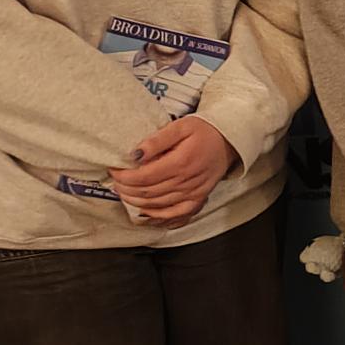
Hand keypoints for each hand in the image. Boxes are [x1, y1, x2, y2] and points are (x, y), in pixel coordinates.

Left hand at [108, 116, 234, 226]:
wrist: (230, 141)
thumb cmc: (204, 131)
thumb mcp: (181, 127)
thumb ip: (157, 140)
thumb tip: (135, 154)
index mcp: (181, 162)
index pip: (143, 177)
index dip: (124, 177)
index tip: (114, 170)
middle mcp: (186, 181)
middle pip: (147, 193)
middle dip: (125, 190)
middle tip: (115, 182)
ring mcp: (193, 193)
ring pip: (156, 205)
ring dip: (135, 202)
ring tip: (124, 193)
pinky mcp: (198, 200)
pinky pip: (175, 214)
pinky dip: (157, 217)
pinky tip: (144, 213)